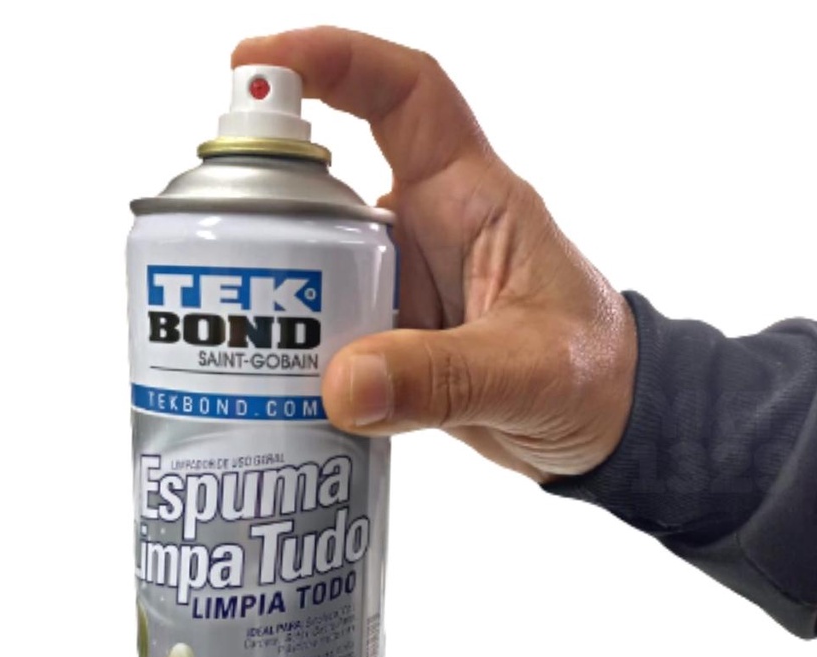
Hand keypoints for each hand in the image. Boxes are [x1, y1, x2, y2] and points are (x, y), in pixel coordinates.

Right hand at [232, 27, 636, 482]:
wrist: (607, 428)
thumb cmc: (594, 374)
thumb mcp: (528, 375)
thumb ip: (443, 379)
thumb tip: (342, 385)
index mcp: (474, 201)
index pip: (406, 96)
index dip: (336, 61)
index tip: (258, 62)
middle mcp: (429, 230)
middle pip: (332, 183)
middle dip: (271, 202)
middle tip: (215, 247)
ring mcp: (406, 284)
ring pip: (320, 260)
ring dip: (276, 287)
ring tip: (225, 327)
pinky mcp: (394, 335)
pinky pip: (328, 324)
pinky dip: (296, 346)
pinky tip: (267, 376)